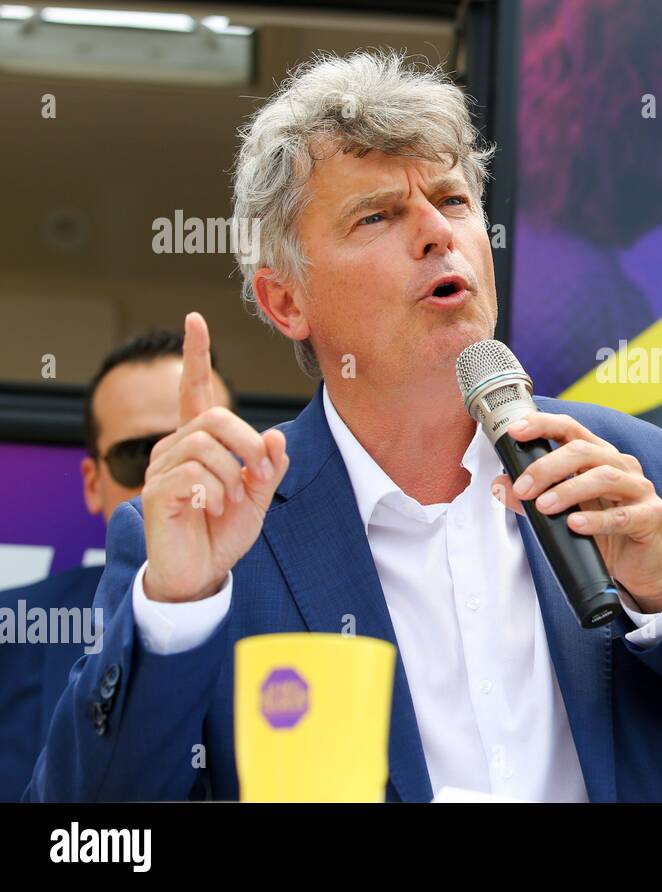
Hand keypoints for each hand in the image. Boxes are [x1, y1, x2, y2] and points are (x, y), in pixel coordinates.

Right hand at [141, 312, 289, 602]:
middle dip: (248, 443)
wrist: (201, 573)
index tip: (195, 320)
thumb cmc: (223, 532)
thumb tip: (274, 435)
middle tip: (260, 473)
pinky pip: (194, 473)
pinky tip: (213, 509)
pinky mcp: (156, 491)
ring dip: (233, 474)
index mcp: (199, 442)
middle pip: (215, 416)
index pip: (194, 389)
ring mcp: (160, 468)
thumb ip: (269, 466)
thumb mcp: (258, 496)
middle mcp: (174, 447)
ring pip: (206, 445)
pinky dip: (216, 491)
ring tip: (233, 501)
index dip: (196, 355)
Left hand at [491, 413, 661, 612]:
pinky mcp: (652, 515)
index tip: (515, 432)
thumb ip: (534, 498)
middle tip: (524, 488)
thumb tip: (501, 485)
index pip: (571, 429)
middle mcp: (621, 465)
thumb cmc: (603, 531)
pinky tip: (576, 525)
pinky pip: (623, 515)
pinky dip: (597, 520)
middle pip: (584, 451)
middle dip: (548, 467)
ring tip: (544, 506)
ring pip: (604, 477)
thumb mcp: (564, 512)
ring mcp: (640, 489)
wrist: (639, 566)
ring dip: (569, 490)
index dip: (543, 425)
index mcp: (600, 456)